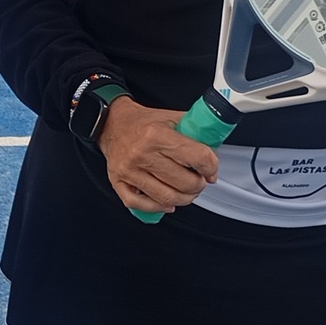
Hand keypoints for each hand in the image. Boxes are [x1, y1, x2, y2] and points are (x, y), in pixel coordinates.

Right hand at [97, 96, 218, 216]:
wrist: (111, 123)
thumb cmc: (142, 121)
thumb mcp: (171, 116)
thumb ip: (194, 130)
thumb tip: (215, 148)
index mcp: (157, 134)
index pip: (197, 157)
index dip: (211, 166)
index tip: (211, 169)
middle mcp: (141, 153)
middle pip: (184, 182)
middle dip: (199, 185)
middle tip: (200, 180)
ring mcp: (129, 171)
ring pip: (167, 198)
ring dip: (185, 199)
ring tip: (187, 191)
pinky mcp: (119, 182)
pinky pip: (142, 205)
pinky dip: (159, 208)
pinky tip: (167, 203)